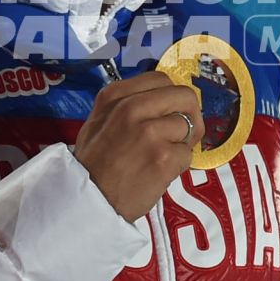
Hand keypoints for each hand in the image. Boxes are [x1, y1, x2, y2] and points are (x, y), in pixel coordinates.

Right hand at [73, 74, 201, 220]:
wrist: (88, 202)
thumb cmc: (93, 164)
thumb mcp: (98, 121)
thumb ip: (126, 104)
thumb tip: (164, 99)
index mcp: (115, 96)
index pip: (161, 79)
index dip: (172, 96)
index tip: (170, 112)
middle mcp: (132, 108)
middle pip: (184, 96)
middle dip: (191, 114)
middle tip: (183, 133)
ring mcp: (150, 132)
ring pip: (189, 126)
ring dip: (182, 144)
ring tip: (163, 158)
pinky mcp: (163, 158)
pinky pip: (187, 154)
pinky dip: (179, 166)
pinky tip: (159, 173)